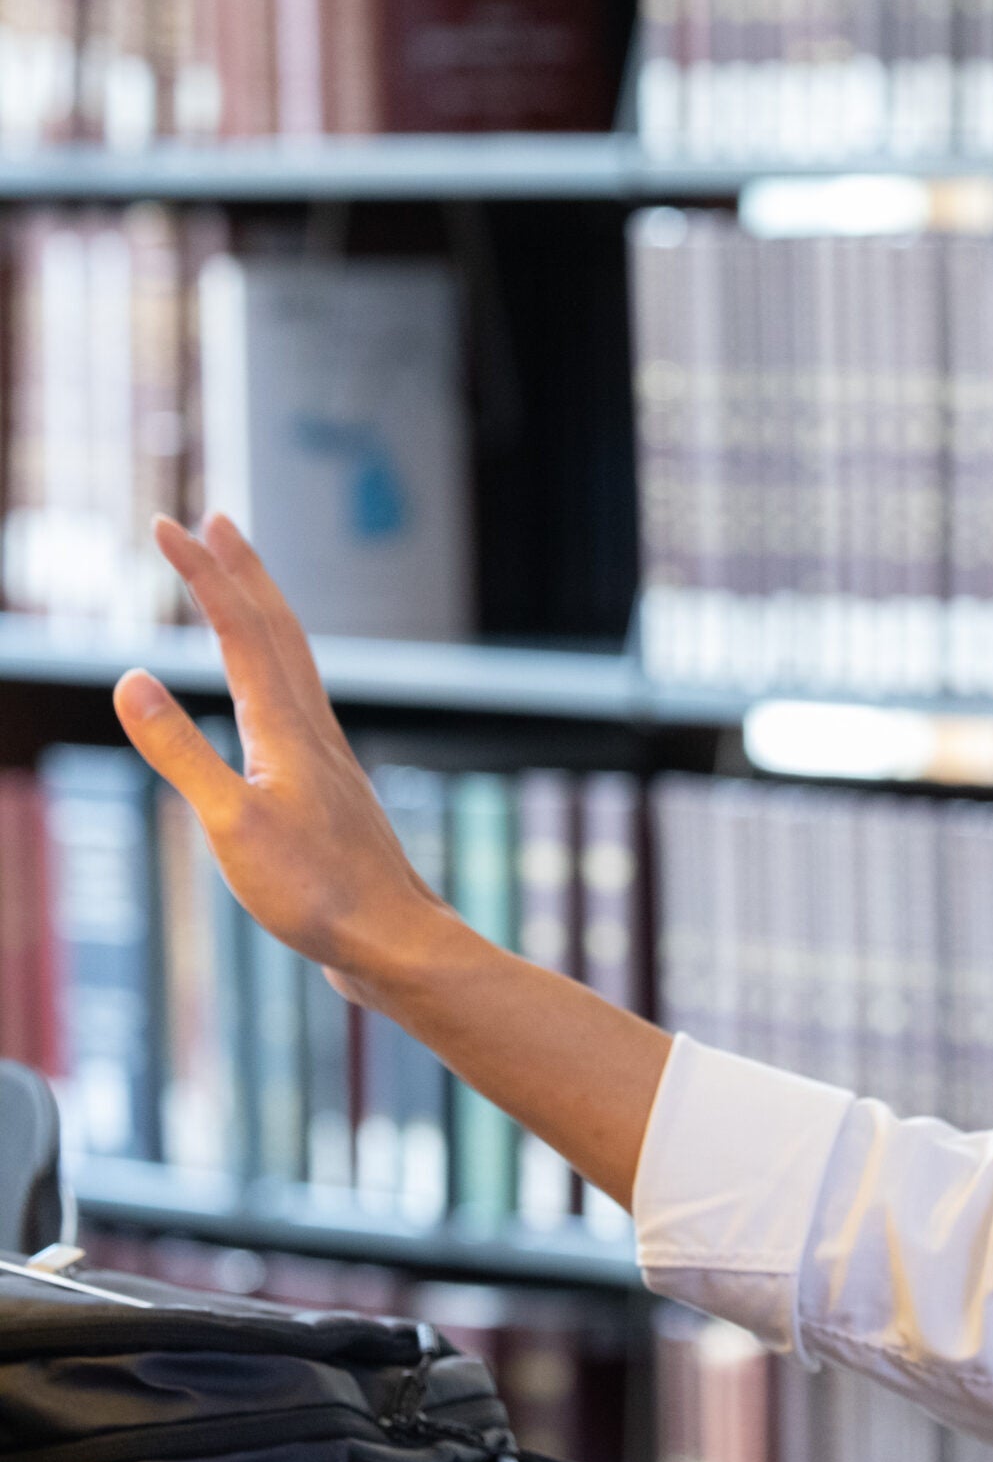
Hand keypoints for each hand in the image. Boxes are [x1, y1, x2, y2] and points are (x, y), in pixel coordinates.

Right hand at [113, 515, 450, 1001]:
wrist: (393, 941)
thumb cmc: (316, 893)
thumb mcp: (229, 824)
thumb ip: (180, 752)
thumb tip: (130, 678)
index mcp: (287, 729)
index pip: (239, 629)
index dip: (202, 573)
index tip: (164, 525)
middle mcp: (314, 729)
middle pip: (279, 629)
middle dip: (244, 571)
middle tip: (216, 520)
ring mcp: (326, 756)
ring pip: (294, 663)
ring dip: (263, 613)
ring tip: (240, 586)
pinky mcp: (329, 787)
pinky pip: (297, 701)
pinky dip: (275, 669)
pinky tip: (268, 694)